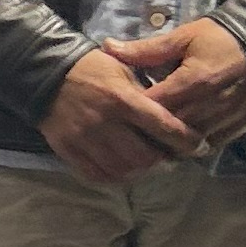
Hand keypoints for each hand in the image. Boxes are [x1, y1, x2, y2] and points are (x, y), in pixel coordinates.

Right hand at [36, 43, 206, 183]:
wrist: (46, 72)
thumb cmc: (93, 68)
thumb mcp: (125, 69)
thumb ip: (147, 94)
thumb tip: (174, 117)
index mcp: (122, 99)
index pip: (164, 127)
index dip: (187, 141)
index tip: (199, 146)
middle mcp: (105, 122)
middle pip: (145, 157)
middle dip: (164, 162)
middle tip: (171, 159)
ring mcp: (84, 139)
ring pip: (122, 170)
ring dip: (141, 173)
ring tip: (148, 167)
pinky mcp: (68, 149)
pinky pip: (96, 175)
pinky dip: (115, 178)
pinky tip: (124, 171)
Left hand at [105, 15, 245, 153]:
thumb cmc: (222, 38)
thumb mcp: (184, 37)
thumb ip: (147, 49)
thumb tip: (109, 48)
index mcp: (194, 81)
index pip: (155, 107)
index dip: (134, 112)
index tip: (119, 111)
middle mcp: (211, 106)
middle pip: (170, 130)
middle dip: (149, 132)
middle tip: (130, 130)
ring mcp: (227, 120)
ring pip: (189, 144)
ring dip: (170, 143)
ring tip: (152, 138)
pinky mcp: (239, 128)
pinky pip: (210, 145)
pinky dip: (193, 146)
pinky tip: (179, 140)